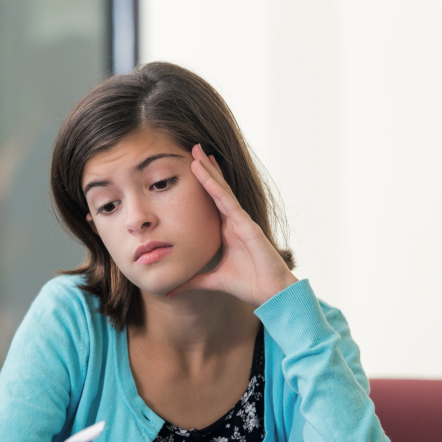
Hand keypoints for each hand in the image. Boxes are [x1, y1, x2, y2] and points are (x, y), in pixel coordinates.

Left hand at [168, 144, 296, 305]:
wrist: (271, 294)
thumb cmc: (248, 285)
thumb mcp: (212, 281)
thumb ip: (193, 282)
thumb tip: (170, 290)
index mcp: (227, 230)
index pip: (211, 201)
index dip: (203, 183)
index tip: (191, 166)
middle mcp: (234, 221)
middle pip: (217, 189)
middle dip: (205, 168)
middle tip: (193, 148)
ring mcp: (241, 221)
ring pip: (221, 190)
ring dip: (209, 171)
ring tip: (197, 152)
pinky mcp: (247, 225)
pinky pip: (228, 203)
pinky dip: (216, 188)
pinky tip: (206, 174)